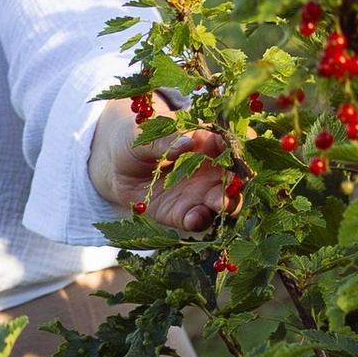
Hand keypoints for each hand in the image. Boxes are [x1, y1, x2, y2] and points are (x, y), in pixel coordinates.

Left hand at [90, 94, 227, 235]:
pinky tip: (194, 218)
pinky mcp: (185, 213)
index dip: (238, 144)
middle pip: (236, 176)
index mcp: (208, 141)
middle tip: (235, 183)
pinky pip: (199, 220)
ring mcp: (201, 193)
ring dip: (227, 203)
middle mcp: (211, 169)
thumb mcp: (146, 136)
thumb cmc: (137, 141)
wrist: (118, 166)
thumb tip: (186, 142)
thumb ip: (165, 140)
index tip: (237, 148)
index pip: (231, 142)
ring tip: (220, 204)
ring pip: (225, 201)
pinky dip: (199, 220)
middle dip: (240, 180)